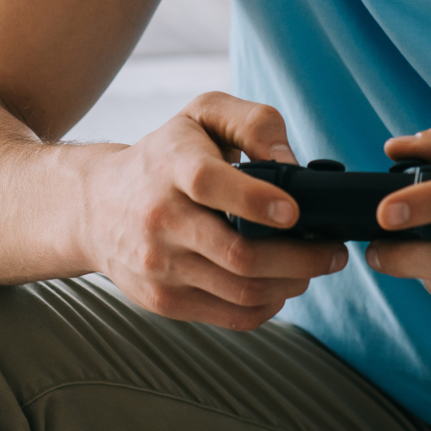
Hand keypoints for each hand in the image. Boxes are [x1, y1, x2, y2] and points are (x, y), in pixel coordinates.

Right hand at [81, 92, 349, 330]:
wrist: (96, 206)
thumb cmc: (164, 155)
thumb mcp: (202, 115)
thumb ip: (252, 123)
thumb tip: (292, 165)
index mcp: (170, 166)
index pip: (209, 185)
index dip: (256, 201)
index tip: (294, 211)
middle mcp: (160, 219)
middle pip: (238, 254)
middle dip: (300, 258)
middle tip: (334, 251)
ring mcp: (159, 266)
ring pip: (241, 291)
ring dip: (291, 284)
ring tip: (314, 268)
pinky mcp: (163, 300)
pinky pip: (230, 315)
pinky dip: (267, 306)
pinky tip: (282, 286)